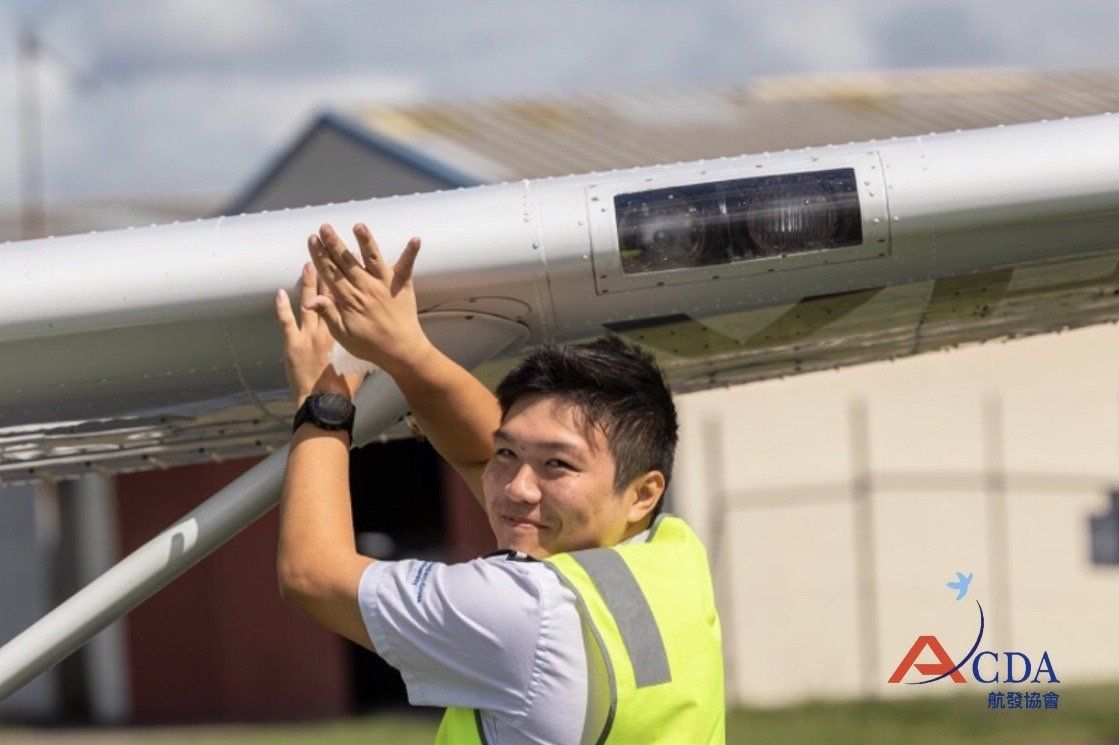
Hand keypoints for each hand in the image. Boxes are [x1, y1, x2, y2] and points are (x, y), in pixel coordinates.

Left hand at [276, 262, 364, 405]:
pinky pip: (287, 321)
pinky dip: (282, 307)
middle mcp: (328, 329)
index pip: (346, 301)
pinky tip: (280, 292)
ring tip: (308, 263)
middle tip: (328, 253)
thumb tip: (368, 341)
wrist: (326, 401)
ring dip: (308, 283)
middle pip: (329, 295)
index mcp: (344, 333)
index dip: (346, 283)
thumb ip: (359, 349)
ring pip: (309, 303)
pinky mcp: (293, 343)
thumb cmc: (344, 387)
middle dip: (328, 273)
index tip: (349, 266)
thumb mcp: (357, 365)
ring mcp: (309, 335)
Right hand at [302, 223, 432, 374]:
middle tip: (325, 226)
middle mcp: (366, 288)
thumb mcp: (342, 334)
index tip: (312, 240)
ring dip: (365, 241)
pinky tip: (416, 239)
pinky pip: (406, 267)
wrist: (401, 352)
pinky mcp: (402, 285)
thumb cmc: (370, 346)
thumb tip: (309, 300)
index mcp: (349, 300)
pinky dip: (411, 253)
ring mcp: (385, 285)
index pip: (330, 273)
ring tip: (359, 225)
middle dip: (334, 243)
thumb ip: (328, 313)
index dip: (320, 256)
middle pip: (346, 262)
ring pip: (372, 259)